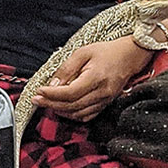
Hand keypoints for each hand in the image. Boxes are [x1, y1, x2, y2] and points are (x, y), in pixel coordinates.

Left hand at [32, 37, 152, 121]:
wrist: (130, 56)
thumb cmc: (107, 52)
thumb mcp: (83, 52)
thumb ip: (67, 69)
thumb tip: (52, 84)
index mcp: (96, 78)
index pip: (70, 93)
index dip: (52, 95)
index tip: (39, 92)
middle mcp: (102, 92)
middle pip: (72, 105)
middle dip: (51, 104)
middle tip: (36, 100)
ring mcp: (105, 100)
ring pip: (78, 113)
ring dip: (60, 111)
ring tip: (46, 104)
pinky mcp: (106, 104)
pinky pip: (87, 116)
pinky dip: (72, 115)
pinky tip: (62, 109)